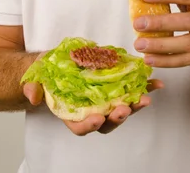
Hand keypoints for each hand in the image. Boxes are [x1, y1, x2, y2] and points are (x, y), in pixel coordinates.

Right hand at [23, 77, 163, 135]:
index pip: (79, 126)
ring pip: (121, 108)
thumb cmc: (45, 73)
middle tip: (125, 109)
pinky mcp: (115, 87)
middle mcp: (90, 110)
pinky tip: (155, 83)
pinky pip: (131, 90)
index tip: (96, 119)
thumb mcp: (35, 77)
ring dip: (134, 104)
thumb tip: (33, 96)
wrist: (55, 63)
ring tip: (145, 98)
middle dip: (117, 117)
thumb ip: (33, 87)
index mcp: (70, 112)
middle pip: (106, 121)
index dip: (88, 125)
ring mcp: (104, 100)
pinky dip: (144, 87)